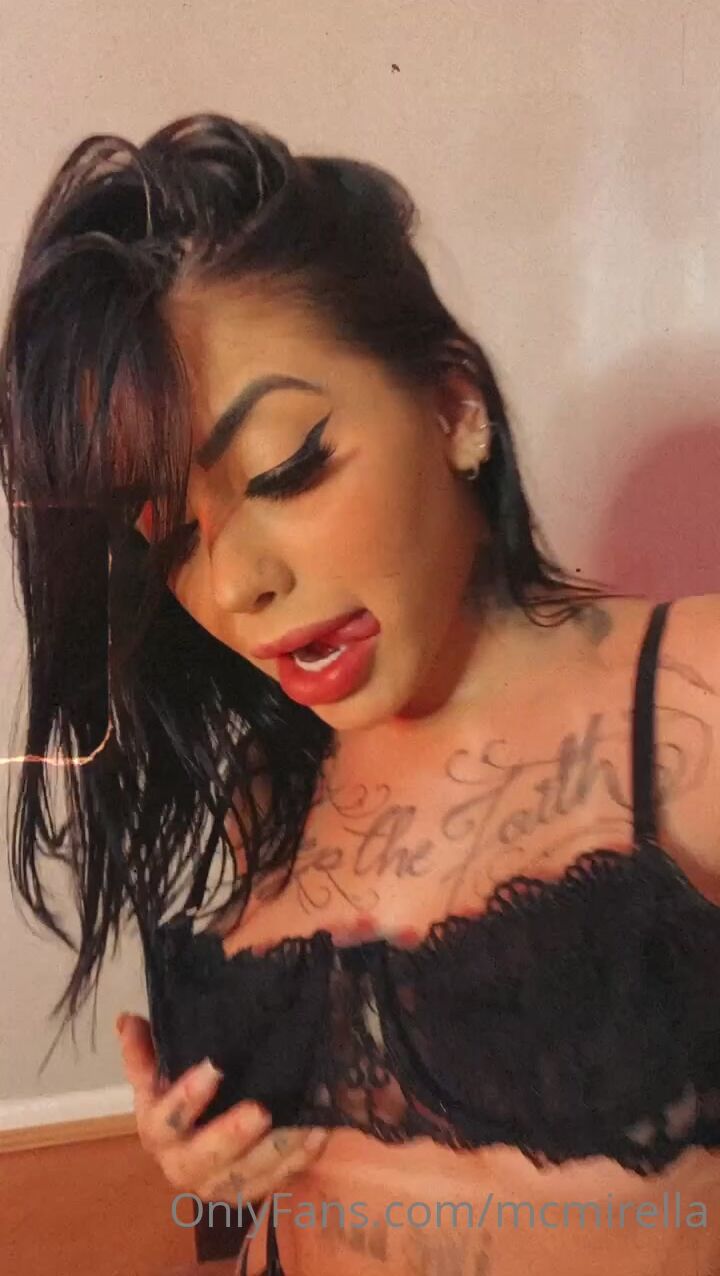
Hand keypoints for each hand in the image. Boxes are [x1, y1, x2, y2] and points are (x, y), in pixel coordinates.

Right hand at [116, 1012, 330, 1202]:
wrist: (213, 1130)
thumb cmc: (187, 1093)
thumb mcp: (164, 1069)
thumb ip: (145, 1049)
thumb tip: (126, 1020)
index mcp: (159, 1131)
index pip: (164, 1121)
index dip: (186, 1098)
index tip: (214, 1068)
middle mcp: (182, 1165)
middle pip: (200, 1160)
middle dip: (230, 1136)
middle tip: (260, 1110)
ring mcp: (217, 1184)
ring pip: (244, 1177)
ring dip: (275, 1151)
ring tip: (300, 1123)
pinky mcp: (249, 1192)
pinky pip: (276, 1182)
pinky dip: (298, 1159)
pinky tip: (317, 1134)